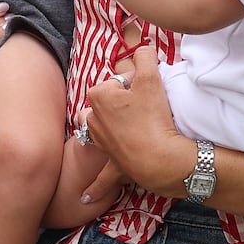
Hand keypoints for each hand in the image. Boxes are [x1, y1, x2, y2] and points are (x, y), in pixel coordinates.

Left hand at [79, 38, 191, 198]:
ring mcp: (101, 143)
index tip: (148, 91)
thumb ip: (145, 55)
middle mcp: (93, 119)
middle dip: (120, 105)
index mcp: (99, 96)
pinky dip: (94, 187)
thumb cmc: (153, 116)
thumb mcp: (152, 77)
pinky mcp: (112, 164)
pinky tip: (84, 197)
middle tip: (143, 108)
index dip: (134, 84)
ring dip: (106, 131)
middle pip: (106, 105)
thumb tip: (143, 46)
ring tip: (127, 129)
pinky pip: (100, 177)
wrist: (159, 158)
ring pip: (98, 132)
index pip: (117, 82)